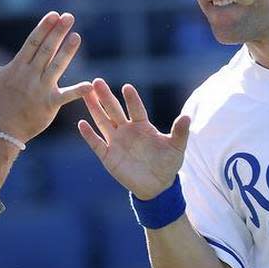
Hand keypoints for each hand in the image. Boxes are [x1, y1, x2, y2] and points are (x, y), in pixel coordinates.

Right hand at [0, 11, 91, 143]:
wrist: (2, 129)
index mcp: (18, 67)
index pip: (32, 42)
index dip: (43, 28)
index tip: (54, 15)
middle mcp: (30, 76)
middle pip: (46, 50)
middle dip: (57, 33)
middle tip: (69, 16)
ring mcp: (40, 90)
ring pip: (56, 67)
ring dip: (67, 52)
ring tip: (77, 36)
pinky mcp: (50, 104)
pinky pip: (66, 96)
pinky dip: (78, 91)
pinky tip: (90, 84)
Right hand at [78, 79, 189, 199]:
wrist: (157, 186)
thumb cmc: (168, 163)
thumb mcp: (176, 148)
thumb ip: (180, 132)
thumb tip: (187, 117)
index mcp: (143, 126)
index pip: (136, 109)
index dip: (132, 99)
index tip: (127, 87)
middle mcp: (127, 130)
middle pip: (114, 110)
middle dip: (106, 97)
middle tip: (96, 81)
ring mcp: (116, 142)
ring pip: (103, 122)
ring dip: (94, 109)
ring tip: (85, 94)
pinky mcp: (108, 156)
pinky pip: (97, 144)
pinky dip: (89, 135)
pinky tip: (81, 123)